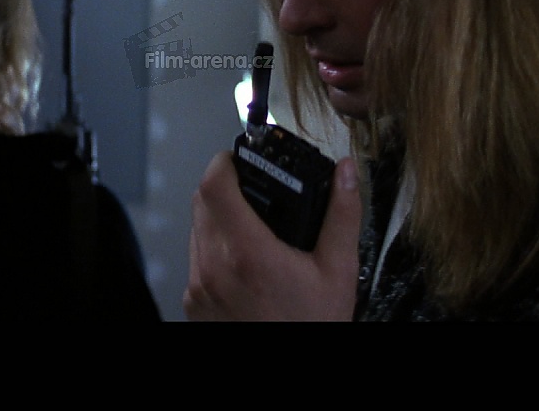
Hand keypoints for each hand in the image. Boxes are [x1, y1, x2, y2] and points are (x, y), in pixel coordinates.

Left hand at [183, 151, 361, 320]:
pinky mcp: (193, 304)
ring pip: (195, 229)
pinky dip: (213, 247)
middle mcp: (214, 269)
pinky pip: (195, 259)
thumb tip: (345, 174)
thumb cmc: (312, 328)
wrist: (291, 380)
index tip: (238, 159)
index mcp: (248, 254)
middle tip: (252, 188)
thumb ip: (341, 216)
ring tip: (251, 225)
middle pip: (201, 202)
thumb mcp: (338, 271)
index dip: (223, 162)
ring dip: (216, 217)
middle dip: (223, 186)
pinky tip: (242, 260)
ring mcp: (199, 288)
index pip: (214, 185)